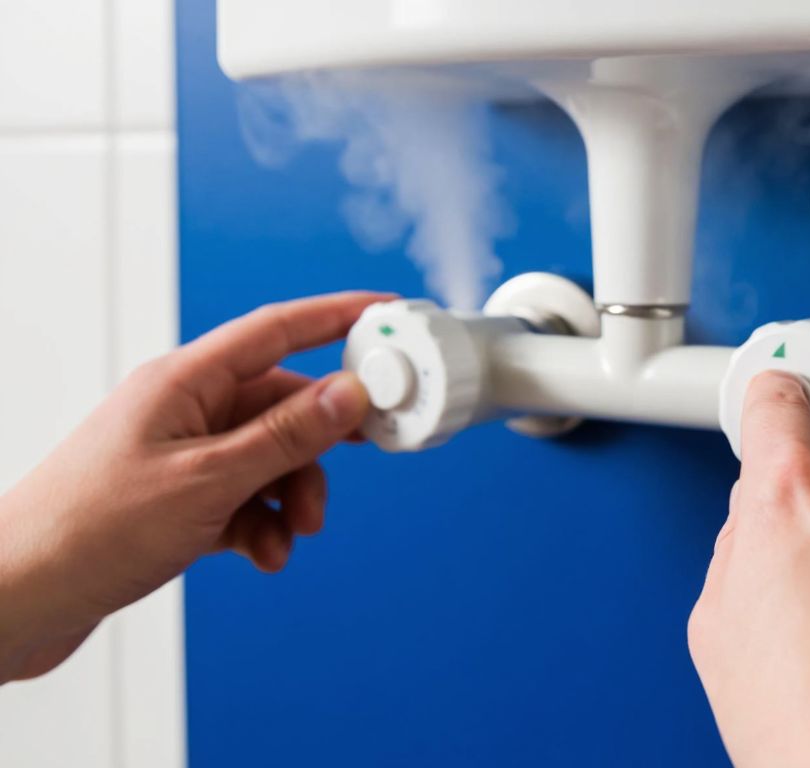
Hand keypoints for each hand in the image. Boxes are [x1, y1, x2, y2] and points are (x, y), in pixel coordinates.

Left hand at [0, 291, 391, 682]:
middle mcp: (186, 409)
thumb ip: (285, 437)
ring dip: (294, 496)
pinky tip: (261, 553)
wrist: (22, 598)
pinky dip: (264, 524)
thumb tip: (349, 394)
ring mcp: (183, 454)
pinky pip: (247, 497)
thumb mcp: (208, 481)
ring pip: (271, 458)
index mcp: (185, 381)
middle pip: (284, 405)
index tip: (388, 313)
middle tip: (362, 461)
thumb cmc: (89, 530)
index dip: (338, 317)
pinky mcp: (180, 498)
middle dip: (321, 447)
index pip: (277, 330)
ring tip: (292, 534)